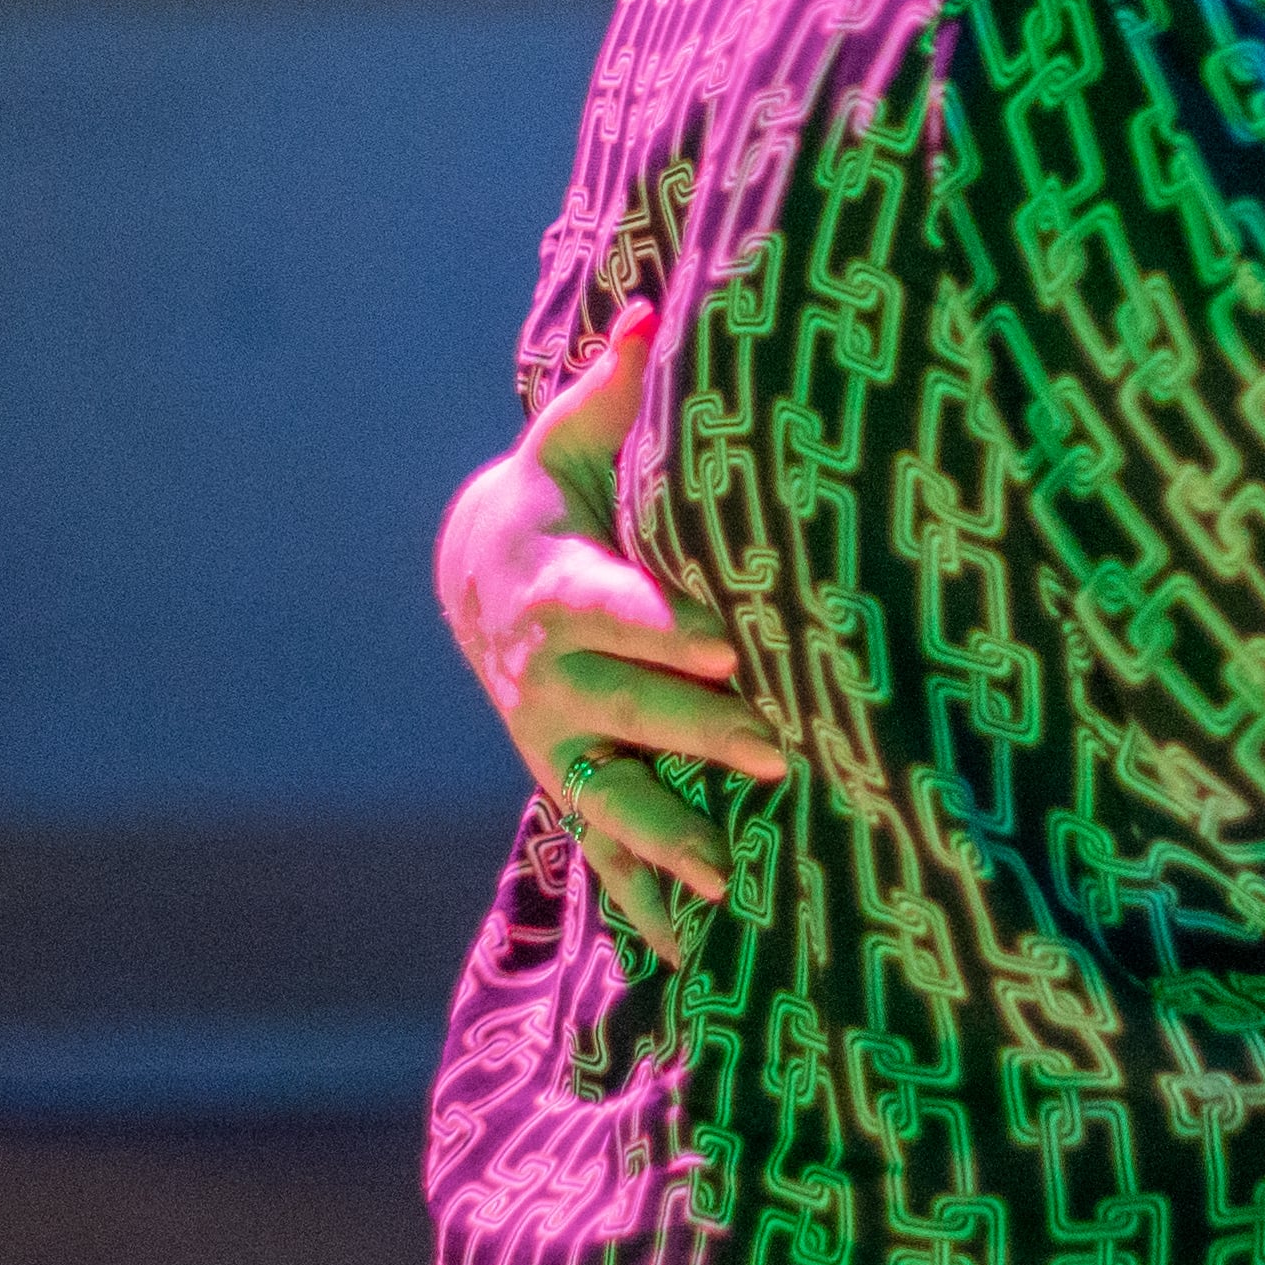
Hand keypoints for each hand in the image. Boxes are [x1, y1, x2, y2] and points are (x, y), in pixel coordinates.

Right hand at [432, 312, 779, 905]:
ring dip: (670, 838)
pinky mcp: (569, 784)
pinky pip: (604, 851)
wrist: (480, 573)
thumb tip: (651, 310)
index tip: (731, 640)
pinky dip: (645, 901)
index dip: (669, 627)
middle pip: (630, 710)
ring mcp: (555, 743)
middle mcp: (550, 678)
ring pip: (611, 798)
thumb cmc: (556, 492)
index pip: (618, 610)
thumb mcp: (573, 437)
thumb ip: (615, 387)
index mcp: (557, 588)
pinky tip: (695, 954)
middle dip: (703, 734)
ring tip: (735, 876)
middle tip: (784, 751)